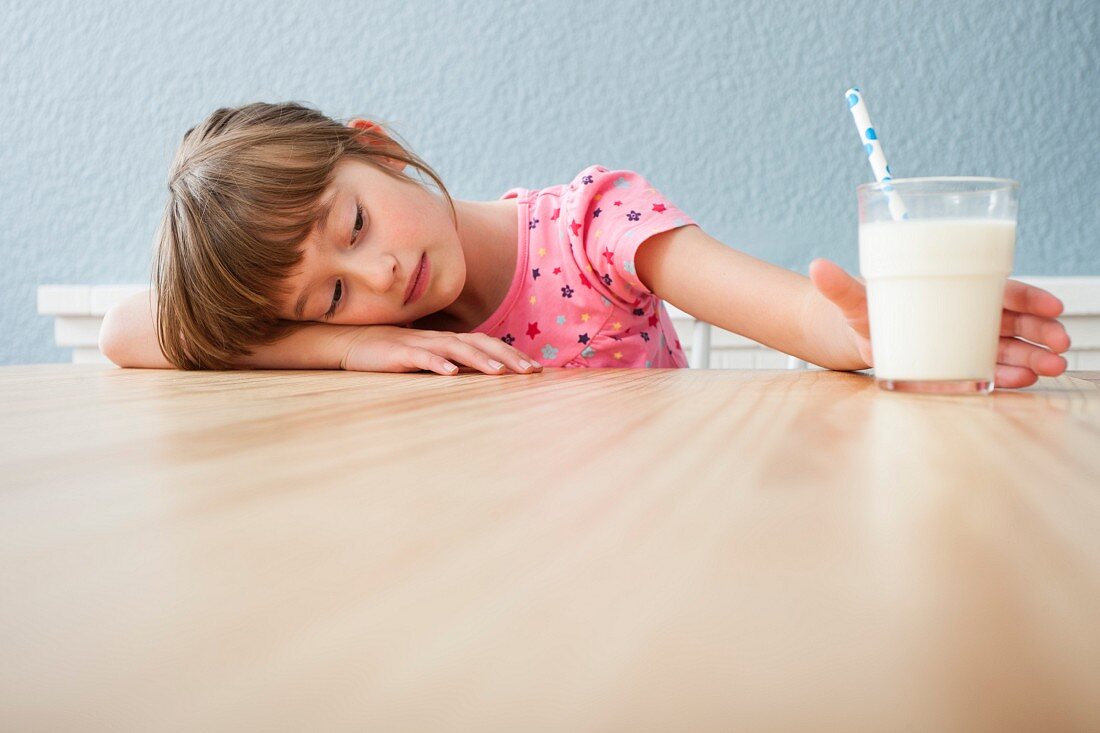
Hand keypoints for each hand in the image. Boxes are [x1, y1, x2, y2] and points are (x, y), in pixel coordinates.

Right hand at [341, 325, 543, 375]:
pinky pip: (420, 357)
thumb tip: (480, 376)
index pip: (487, 344)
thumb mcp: (427, 359)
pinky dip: (437, 364)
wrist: (350, 342)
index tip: (536, 369)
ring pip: (455, 348)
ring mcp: (419, 344)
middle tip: (531, 371)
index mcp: (448, 341)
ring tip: (499, 373)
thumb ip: (451, 364)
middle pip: (480, 343)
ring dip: (479, 360)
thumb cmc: (392, 354)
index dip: (512, 354)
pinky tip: (451, 373)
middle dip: (508, 356)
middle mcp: (439, 339)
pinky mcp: (399, 353)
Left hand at [808, 258, 1070, 388]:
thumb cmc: (859, 310)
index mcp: (952, 287)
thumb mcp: (852, 298)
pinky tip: (1022, 382)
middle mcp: (964, 311)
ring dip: (1032, 357)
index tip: (1054, 307)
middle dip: (1040, 332)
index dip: (1030, 297)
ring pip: (1008, 345)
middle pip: (1013, 319)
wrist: (851, 334)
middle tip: (1060, 346)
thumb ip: (839, 285)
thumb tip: (817, 267)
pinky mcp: (954, 362)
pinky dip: (1006, 374)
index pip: (1000, 289)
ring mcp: (962, 338)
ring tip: (1050, 369)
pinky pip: (988, 367)